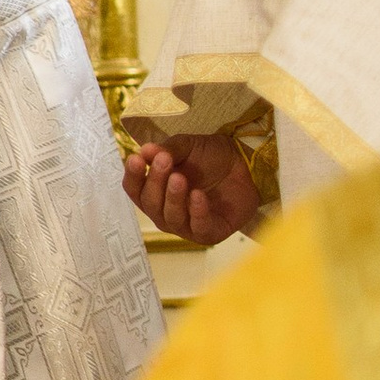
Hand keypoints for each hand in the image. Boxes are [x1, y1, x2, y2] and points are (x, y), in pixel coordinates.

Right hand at [121, 130, 260, 245]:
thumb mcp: (187, 147)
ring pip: (170, 218)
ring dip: (173, 198)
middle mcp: (165, 211)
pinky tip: (198, 195)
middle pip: (150, 204)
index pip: (134, 189)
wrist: (245, 163)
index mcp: (155, 190)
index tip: (136, 159)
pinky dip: (196, 212)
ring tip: (180, 178)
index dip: (133, 176)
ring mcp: (186, 225)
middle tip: (164, 161)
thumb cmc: (211, 157)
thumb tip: (145, 150)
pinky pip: (198, 228)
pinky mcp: (209, 233)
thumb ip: (167, 150)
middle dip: (155, 182)